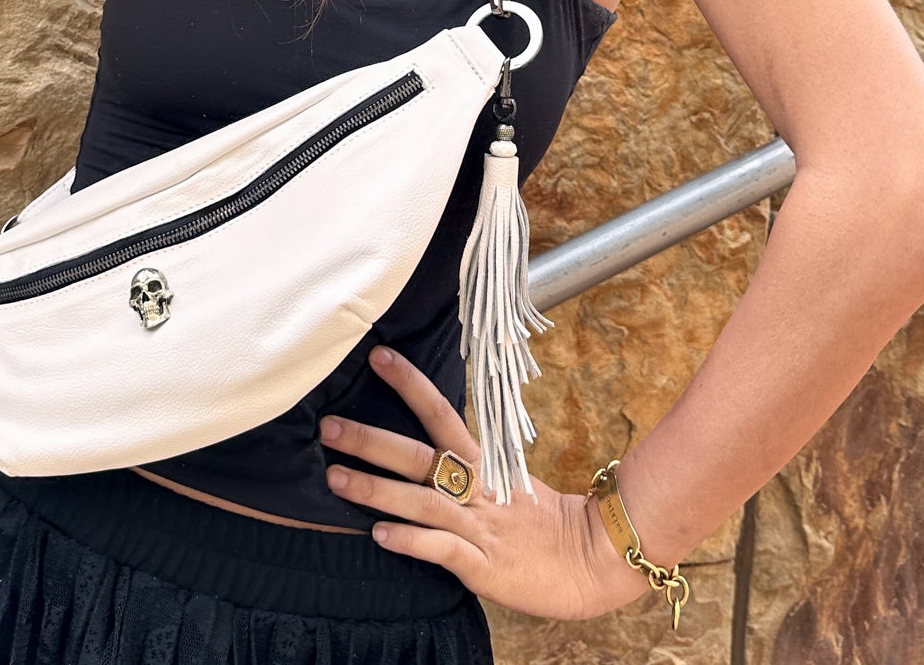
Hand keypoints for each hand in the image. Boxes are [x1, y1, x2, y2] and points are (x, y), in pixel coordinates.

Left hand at [320, 346, 643, 619]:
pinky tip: (380, 536)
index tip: (379, 357)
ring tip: (337, 478)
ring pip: (422, 501)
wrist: (595, 560)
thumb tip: (428, 450)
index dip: (410, 385)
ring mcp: (479, 527)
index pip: (442, 414)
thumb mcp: (509, 483)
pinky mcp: (484, 566)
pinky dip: (412, 542)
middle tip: (328, 426)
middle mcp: (477, 490)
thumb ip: (470, 468)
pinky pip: (442, 550)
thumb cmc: (547, 522)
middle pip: (419, 457)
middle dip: (371, 441)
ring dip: (377, 490)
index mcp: (485, 465)